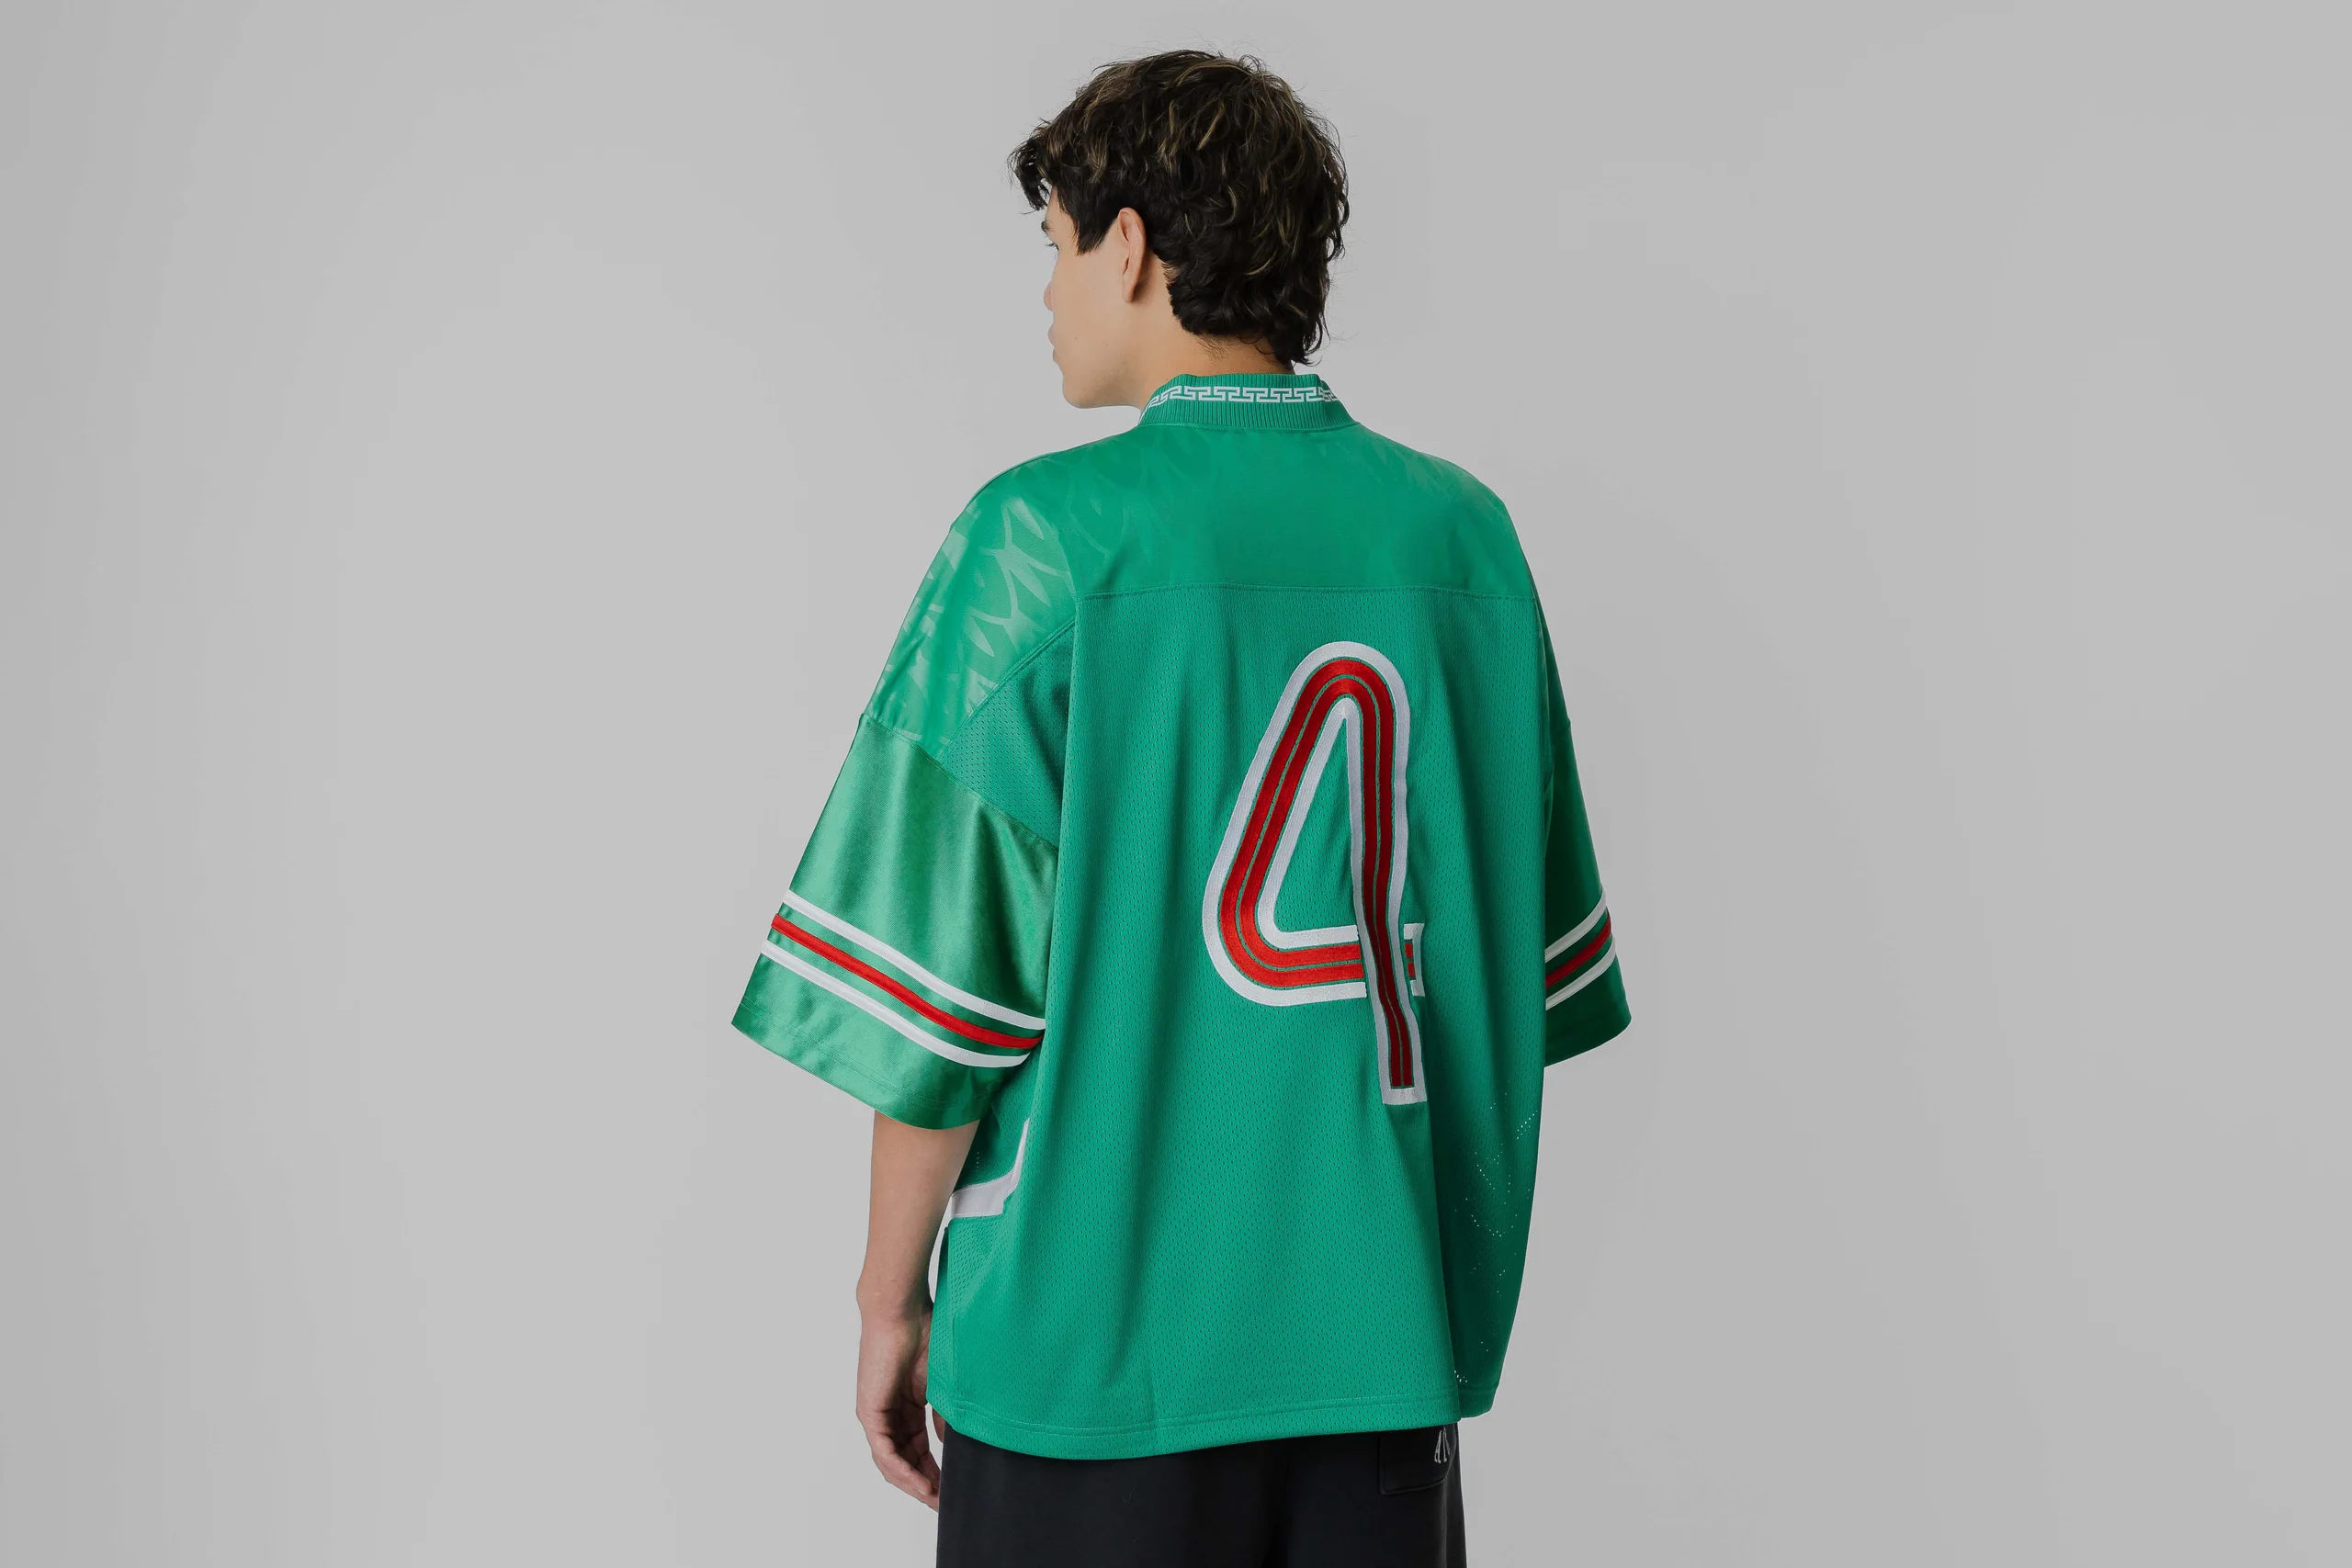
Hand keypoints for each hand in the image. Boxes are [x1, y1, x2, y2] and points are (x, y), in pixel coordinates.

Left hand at [855, 1302, 949, 1508]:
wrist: (903, 1311)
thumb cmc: (925, 1334)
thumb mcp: (942, 1384)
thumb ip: (945, 1415)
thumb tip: (953, 1444)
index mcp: (905, 1408)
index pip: (918, 1451)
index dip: (935, 1472)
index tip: (953, 1490)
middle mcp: (888, 1415)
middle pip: (904, 1462)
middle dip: (925, 1485)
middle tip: (946, 1504)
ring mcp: (877, 1415)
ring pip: (892, 1463)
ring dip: (914, 1483)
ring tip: (936, 1499)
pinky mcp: (869, 1412)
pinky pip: (885, 1451)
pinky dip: (902, 1470)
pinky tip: (920, 1483)